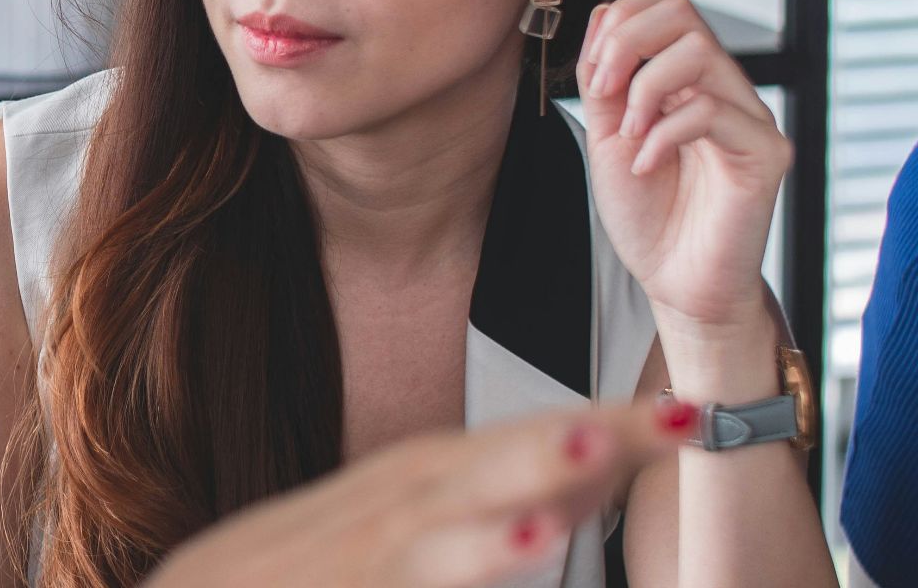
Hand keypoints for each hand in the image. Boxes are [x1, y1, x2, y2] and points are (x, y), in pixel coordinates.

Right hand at [144, 401, 693, 587]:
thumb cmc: (292, 574)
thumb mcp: (387, 532)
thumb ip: (477, 512)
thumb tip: (571, 488)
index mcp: (410, 486)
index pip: (516, 442)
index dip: (603, 425)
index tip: (692, 414)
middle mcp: (385, 506)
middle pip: (491, 459)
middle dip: (585, 435)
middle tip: (676, 414)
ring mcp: (359, 548)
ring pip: (445, 509)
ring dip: (517, 476)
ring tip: (591, 450)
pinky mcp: (341, 581)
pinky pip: (413, 573)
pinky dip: (464, 556)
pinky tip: (520, 540)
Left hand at [574, 0, 792, 330]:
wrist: (675, 281)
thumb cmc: (647, 213)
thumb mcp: (606, 135)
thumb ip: (604, 80)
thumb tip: (605, 18)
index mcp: (686, 78)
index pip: (666, 3)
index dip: (620, 22)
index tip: (593, 76)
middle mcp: (724, 87)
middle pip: (683, 9)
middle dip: (626, 42)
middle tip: (604, 94)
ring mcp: (749, 117)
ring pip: (699, 51)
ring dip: (644, 89)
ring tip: (628, 136)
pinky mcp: (766, 153)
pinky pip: (713, 110)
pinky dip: (663, 133)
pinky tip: (645, 165)